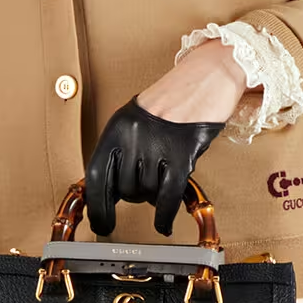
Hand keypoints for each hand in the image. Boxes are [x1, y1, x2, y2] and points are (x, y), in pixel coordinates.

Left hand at [84, 88, 231, 238]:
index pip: (96, 176)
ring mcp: (157, 146)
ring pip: (148, 193)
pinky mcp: (182, 155)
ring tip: (163, 178)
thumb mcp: (136, 119)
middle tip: (144, 187)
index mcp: (117, 128)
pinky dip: (165, 215)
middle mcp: (133, 137)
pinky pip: (168, 196)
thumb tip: (111, 187)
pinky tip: (163, 225)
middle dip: (134, 195)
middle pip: (125, 189)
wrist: (206, 77)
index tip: (100, 222)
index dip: (97, 205)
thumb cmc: (174, 98)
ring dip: (154, 196)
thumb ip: (122, 149)